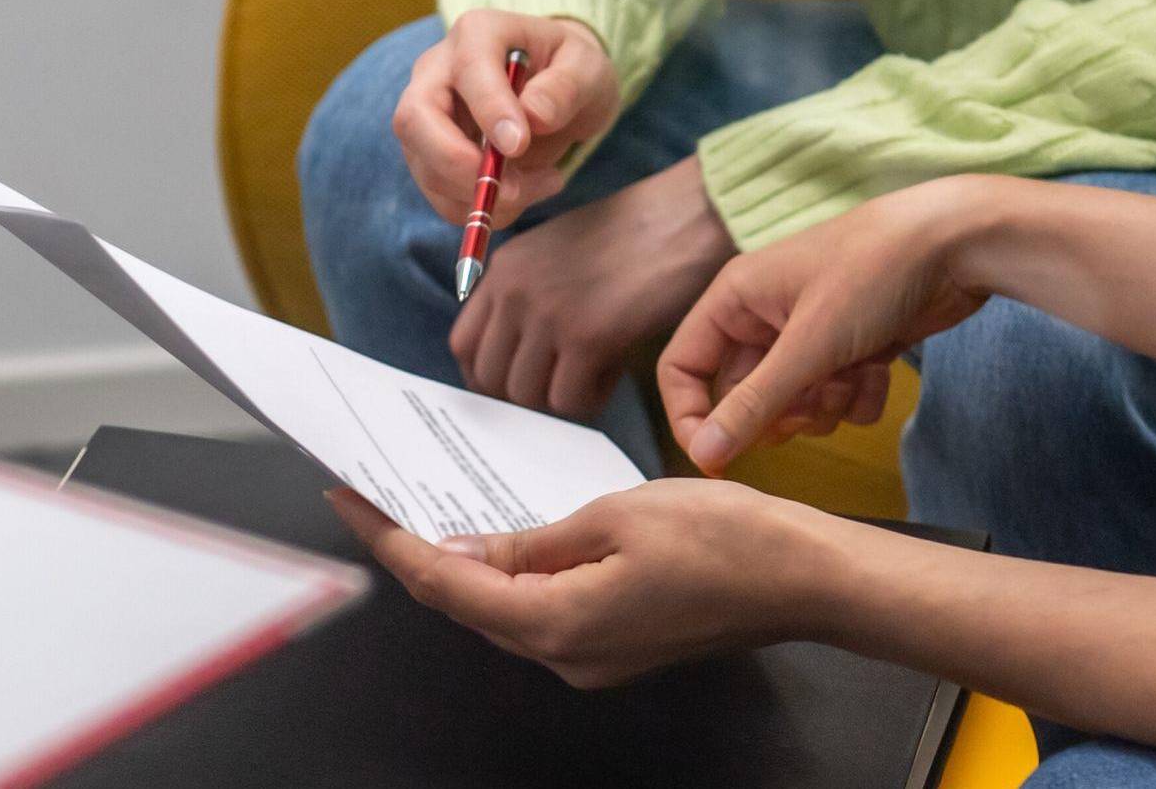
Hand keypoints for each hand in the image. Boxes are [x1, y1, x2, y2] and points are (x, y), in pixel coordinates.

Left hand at [325, 480, 849, 687]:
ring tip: (433, 508)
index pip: (445, 584)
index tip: (350, 500)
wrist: (805, 578)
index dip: (390, 540)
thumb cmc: (726, 540)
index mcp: (557, 624)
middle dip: (419, 551)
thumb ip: (531, 541)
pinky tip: (505, 537)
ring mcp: (593, 659)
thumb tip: (463, 553)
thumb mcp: (615, 515)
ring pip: (503, 610)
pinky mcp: (617, 646)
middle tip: (381, 496)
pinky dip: (513, 575)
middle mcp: (567, 656)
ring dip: (465, 565)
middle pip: (466, 605)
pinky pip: (543, 611)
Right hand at [393, 9, 618, 227]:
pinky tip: (522, 195)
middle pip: (413, 119)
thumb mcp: (587, 68)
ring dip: (479, 195)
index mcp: (478, 33)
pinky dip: (480, 209)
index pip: (469, 70)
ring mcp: (427, 116)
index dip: (489, 110)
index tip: (519, 145)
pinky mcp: (431, 155)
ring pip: (424, 166)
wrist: (559, 90)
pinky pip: (440, 195)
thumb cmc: (570, 70)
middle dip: (457, 164)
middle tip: (512, 189)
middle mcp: (438, 70)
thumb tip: (533, 116)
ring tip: (540, 185)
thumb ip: (565, 88)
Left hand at [451, 155, 734, 418]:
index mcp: (504, 268)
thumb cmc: (635, 235)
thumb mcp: (558, 250)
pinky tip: (612, 376)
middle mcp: (514, 291)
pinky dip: (590, 400)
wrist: (686, 218)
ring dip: (558, 400)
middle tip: (558, 392)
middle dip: (522, 398)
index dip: (487, 376)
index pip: (463, 345)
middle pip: (490, 378)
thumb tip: (517, 356)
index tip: (516, 385)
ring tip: (592, 378)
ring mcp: (548, 315)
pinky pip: (569, 401)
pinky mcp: (587, 338)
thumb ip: (526, 294)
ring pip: (527, 397)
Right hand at [658, 176, 1007, 474]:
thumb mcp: (809, 344)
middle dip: (778, 413)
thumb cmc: (877, 270)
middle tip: (809, 407)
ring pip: (792, 403)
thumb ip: (753, 404)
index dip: (692, 416)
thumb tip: (702, 452)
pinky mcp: (850, 346)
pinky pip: (836, 398)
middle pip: (742, 395)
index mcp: (736, 298)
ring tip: (849, 378)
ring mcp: (810, 331)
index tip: (717, 458)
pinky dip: (857, 397)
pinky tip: (879, 370)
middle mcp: (766, 313)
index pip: (682, 368)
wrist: (958, 243)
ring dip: (822, 407)